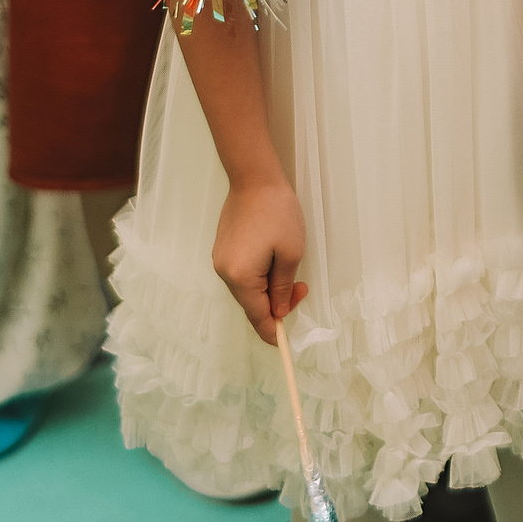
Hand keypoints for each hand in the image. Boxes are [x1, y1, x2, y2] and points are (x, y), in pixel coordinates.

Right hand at [213, 176, 307, 345]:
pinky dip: (259, 276)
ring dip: (268, 289)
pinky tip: (274, 262)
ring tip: (290, 270)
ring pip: (247, 289)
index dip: (272, 332)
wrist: (255, 178)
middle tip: (302, 288)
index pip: (257, 316)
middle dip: (276, 304)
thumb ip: (283, 287)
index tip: (285, 343)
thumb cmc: (277, 212)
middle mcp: (224, 272)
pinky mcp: (223, 249)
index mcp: (240, 277)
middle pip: (250, 304)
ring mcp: (221, 260)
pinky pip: (242, 274)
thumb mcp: (290, 253)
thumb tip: (279, 310)